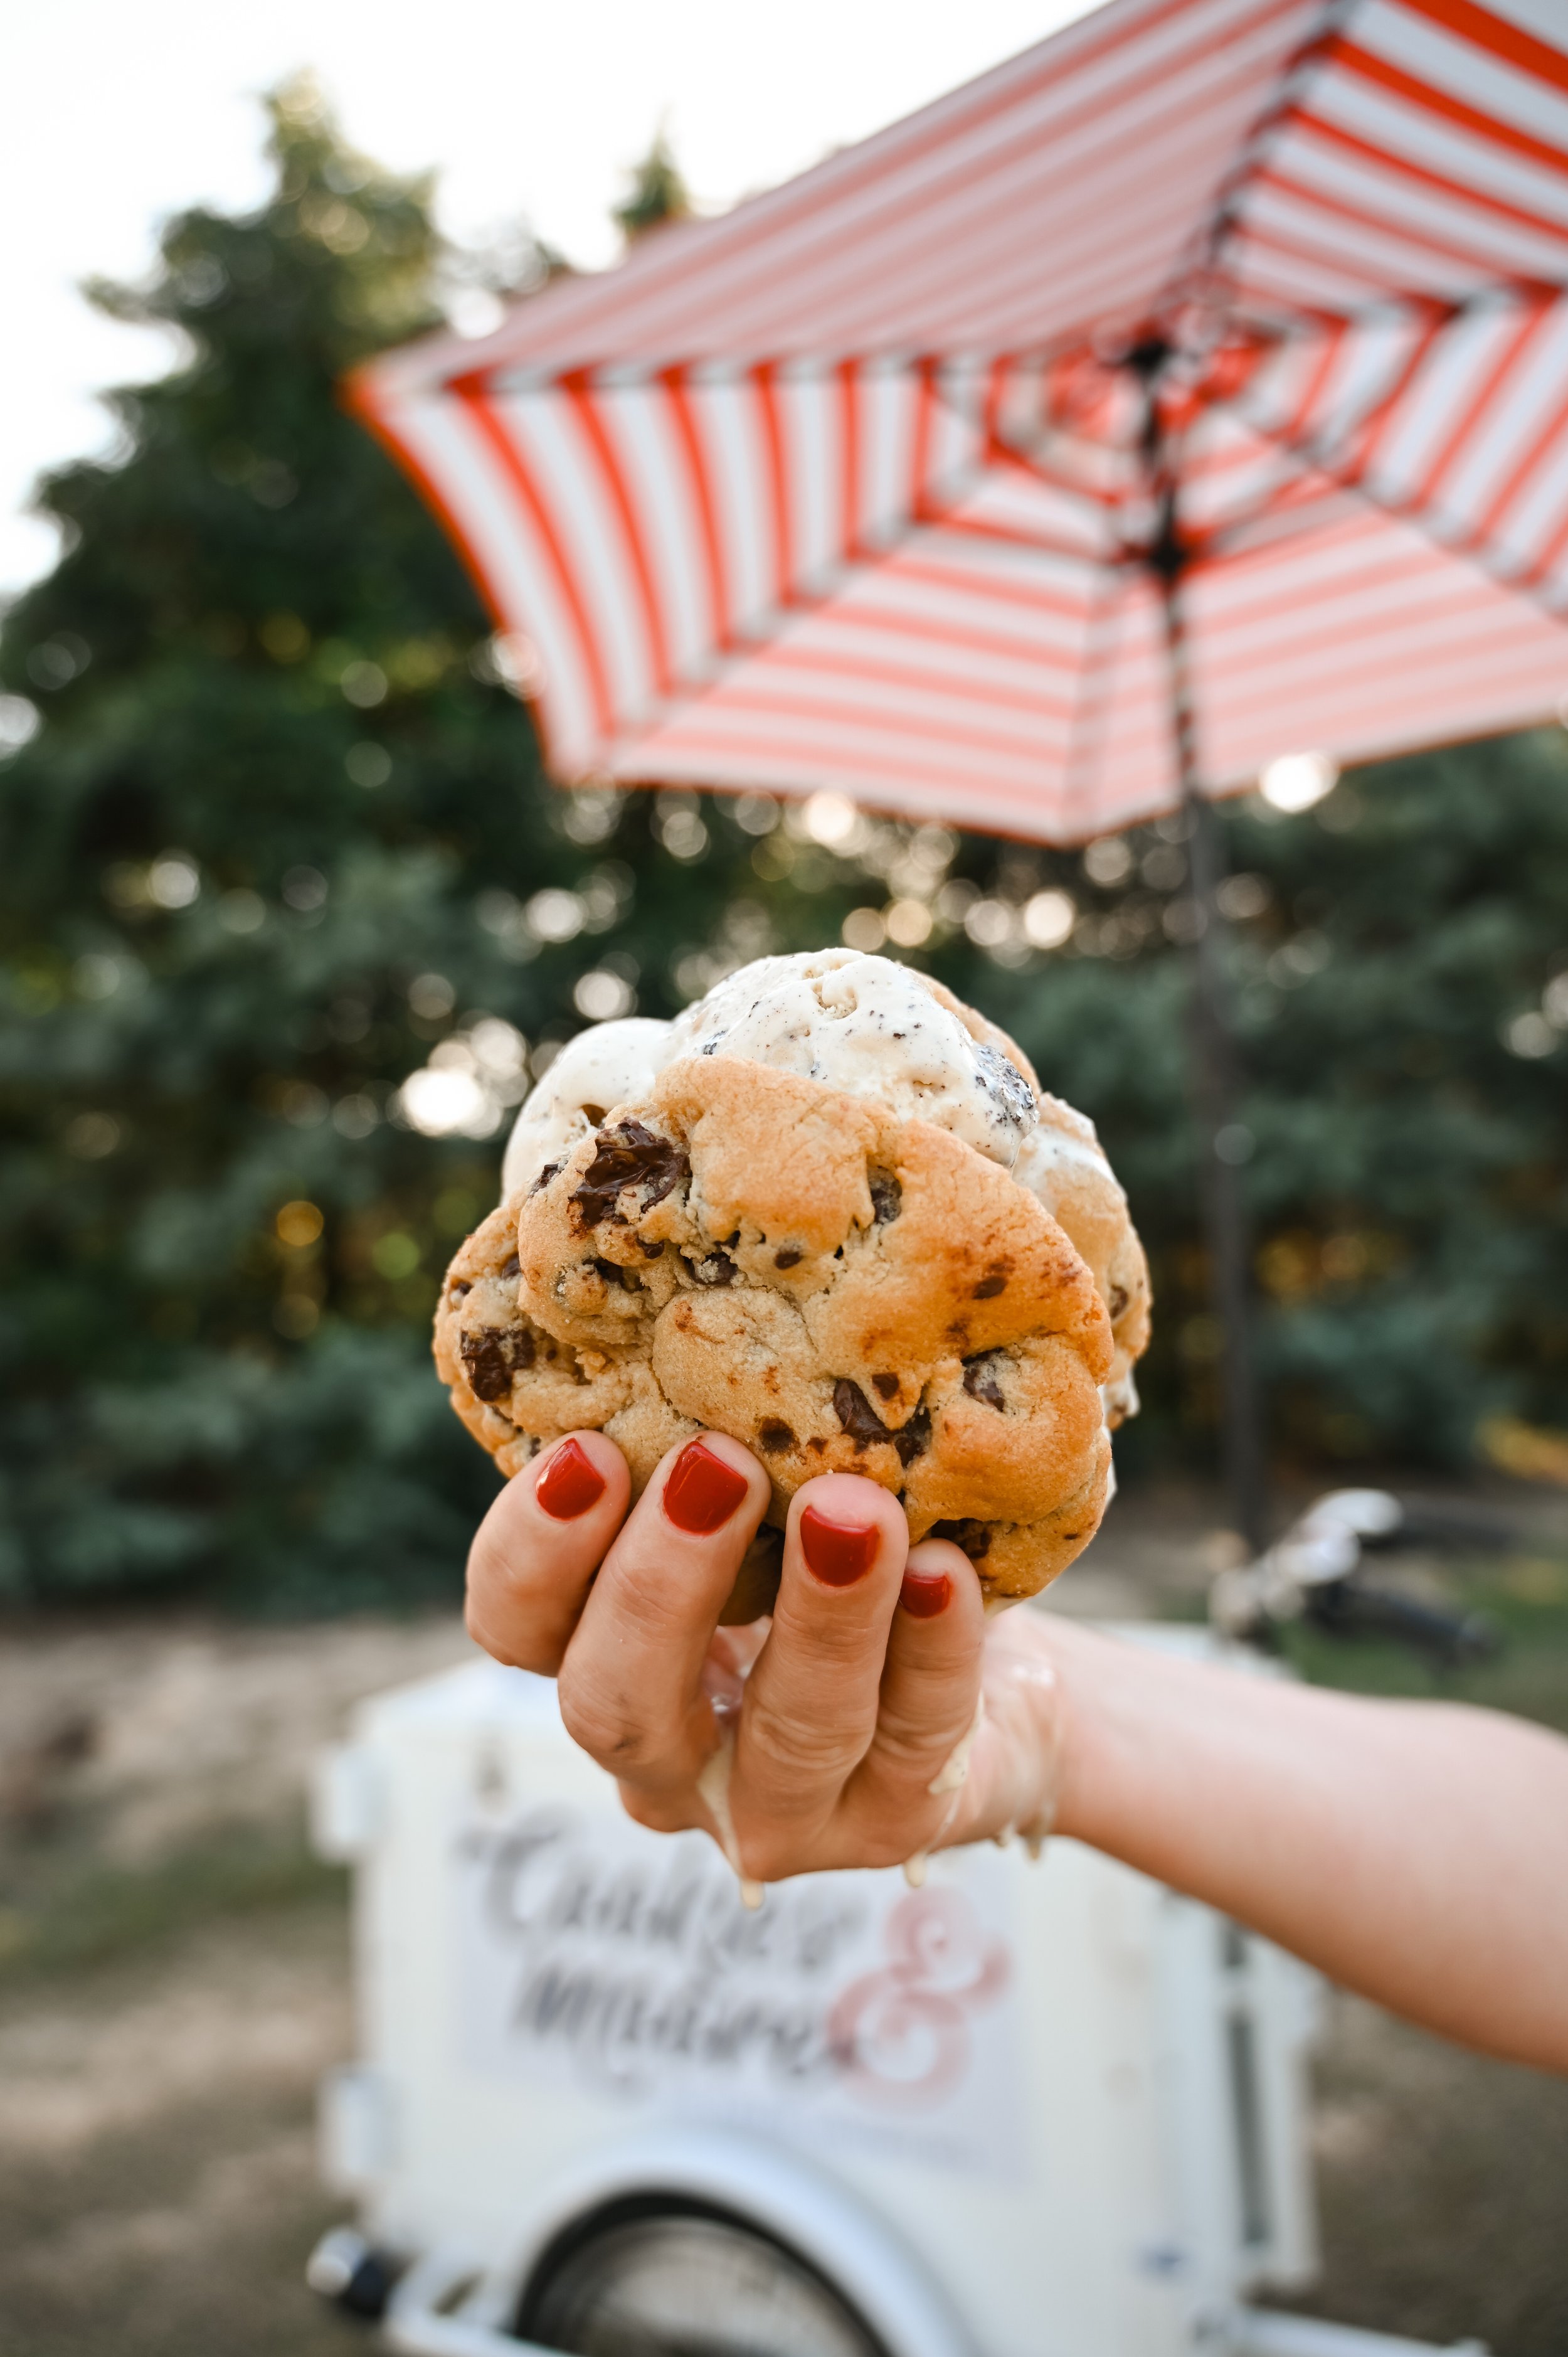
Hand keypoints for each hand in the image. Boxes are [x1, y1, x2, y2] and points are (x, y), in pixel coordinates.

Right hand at [464, 1428, 1065, 1886]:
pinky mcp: (897, 1823)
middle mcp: (668, 1755)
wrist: (997, 1677)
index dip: (533, 1551)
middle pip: (613, 1705)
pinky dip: (932, 1652)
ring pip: (782, 1736)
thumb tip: (666, 1253)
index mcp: (603, 1656)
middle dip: (660, 1584)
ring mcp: (781, 1808)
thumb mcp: (763, 1485)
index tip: (590, 1448)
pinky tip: (949, 1572)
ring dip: (818, 1616)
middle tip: (718, 1463)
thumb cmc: (840, 1539)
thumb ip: (710, 1414)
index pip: (515, 1628)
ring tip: (855, 1509)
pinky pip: (914, 1739)